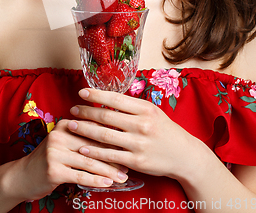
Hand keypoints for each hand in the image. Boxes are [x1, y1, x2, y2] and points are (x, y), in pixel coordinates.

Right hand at [19, 118, 128, 200]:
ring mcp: (55, 152)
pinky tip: (108, 184)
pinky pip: (80, 175)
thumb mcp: (66, 142)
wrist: (23, 176)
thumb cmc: (51, 158)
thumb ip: (84, 137)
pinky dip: (96, 180)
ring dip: (108, 171)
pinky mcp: (54, 169)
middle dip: (114, 157)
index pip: (94, 130)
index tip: (129, 147)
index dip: (113, 140)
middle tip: (129, 165)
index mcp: (66, 124)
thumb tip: (116, 137)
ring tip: (122, 177)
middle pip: (93, 146)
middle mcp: (60, 135)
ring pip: (89, 161)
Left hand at [68, 89, 195, 180]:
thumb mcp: (152, 112)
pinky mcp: (136, 161)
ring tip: (71, 126)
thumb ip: (132, 106)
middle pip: (106, 117)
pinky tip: (82, 148)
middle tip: (72, 110)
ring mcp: (138, 144)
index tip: (82, 92)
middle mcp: (142, 125)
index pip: (115, 99)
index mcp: (145, 109)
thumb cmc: (165, 130)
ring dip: (84, 130)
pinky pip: (110, 156)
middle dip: (85, 112)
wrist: (184, 155)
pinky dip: (94, 152)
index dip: (96, 95)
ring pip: (105, 136)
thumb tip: (107, 97)